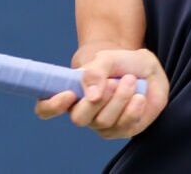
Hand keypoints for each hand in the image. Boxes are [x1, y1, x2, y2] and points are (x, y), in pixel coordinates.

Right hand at [33, 48, 168, 138]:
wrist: (145, 68)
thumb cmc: (120, 62)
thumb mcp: (106, 59)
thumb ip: (94, 72)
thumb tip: (91, 96)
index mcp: (70, 93)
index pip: (45, 108)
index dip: (51, 106)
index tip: (68, 93)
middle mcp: (83, 112)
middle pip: (79, 118)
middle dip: (98, 100)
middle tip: (113, 82)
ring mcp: (101, 124)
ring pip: (104, 122)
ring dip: (120, 99)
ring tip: (130, 80)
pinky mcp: (122, 130)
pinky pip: (124, 127)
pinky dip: (134, 109)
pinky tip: (139, 96)